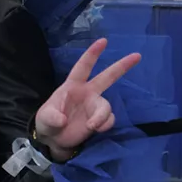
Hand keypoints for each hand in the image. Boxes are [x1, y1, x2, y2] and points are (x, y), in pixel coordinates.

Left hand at [34, 38, 140, 161]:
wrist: (54, 140)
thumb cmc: (47, 123)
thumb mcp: (44, 118)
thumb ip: (52, 117)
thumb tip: (63, 121)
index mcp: (73, 86)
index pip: (83, 66)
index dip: (92, 54)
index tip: (103, 41)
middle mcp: (87, 93)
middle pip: (107, 77)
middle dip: (121, 66)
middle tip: (137, 55)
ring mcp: (94, 107)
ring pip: (106, 106)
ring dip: (101, 116)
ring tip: (92, 126)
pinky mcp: (99, 121)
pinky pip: (109, 119)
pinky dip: (105, 124)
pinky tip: (96, 129)